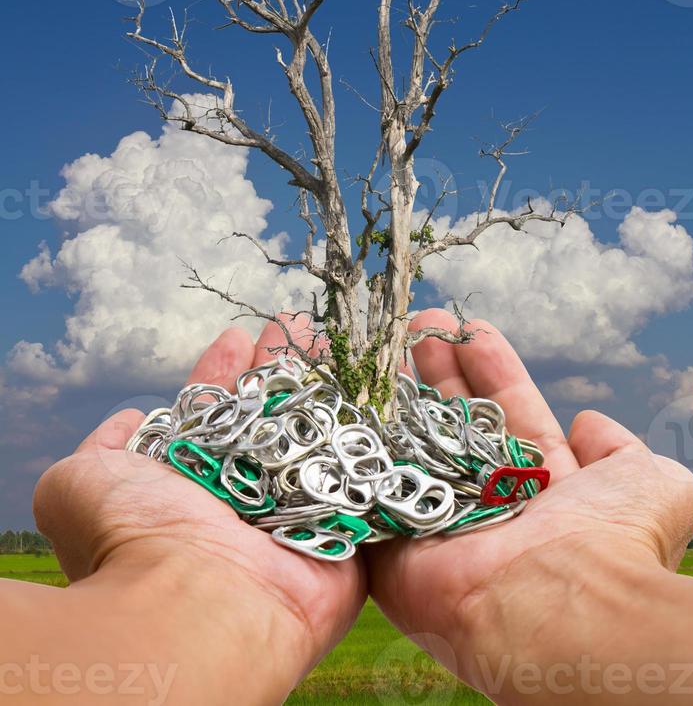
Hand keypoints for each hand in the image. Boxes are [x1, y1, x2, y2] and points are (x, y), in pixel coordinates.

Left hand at [33, 317, 364, 704]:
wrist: (198, 604)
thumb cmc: (134, 539)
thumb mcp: (79, 483)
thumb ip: (98, 450)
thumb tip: (129, 421)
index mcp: (192, 485)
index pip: (214, 415)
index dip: (225, 373)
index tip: (236, 336)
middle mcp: (245, 499)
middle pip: (271, 418)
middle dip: (282, 368)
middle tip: (295, 323)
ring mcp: (298, 515)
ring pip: (318, 436)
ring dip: (327, 386)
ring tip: (332, 338)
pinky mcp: (347, 533)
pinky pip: (366, 473)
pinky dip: (374, 431)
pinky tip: (378, 386)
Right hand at [367, 309, 692, 704]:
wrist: (557, 607)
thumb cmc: (610, 541)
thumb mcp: (652, 482)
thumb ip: (623, 449)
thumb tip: (588, 425)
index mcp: (543, 487)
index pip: (510, 412)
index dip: (491, 368)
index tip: (470, 327)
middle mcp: (490, 502)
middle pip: (457, 423)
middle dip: (439, 370)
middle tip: (419, 324)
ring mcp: (441, 522)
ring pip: (415, 445)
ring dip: (400, 392)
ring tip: (386, 340)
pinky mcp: (396, 545)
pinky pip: (373, 486)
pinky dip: (361, 444)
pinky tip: (352, 396)